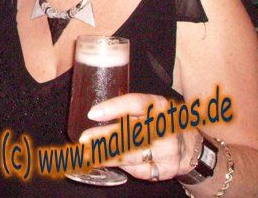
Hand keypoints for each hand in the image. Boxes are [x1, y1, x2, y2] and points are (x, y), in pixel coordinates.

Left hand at [77, 93, 197, 180]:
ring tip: (88, 153)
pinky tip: (109, 161)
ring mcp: (168, 151)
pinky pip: (139, 170)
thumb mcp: (150, 106)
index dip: (113, 108)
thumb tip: (94, 113)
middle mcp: (165, 129)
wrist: (191, 145)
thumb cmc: (161, 120)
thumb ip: (128, 108)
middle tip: (84, 139)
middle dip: (103, 137)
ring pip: (132, 155)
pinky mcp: (166, 169)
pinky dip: (122, 166)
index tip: (92, 114)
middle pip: (131, 133)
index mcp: (159, 106)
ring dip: (106, 155)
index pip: (136, 104)